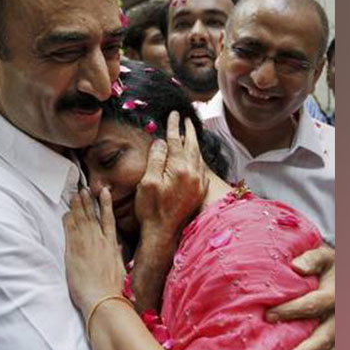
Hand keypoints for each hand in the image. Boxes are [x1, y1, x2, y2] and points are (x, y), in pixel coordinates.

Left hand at [63, 188, 124, 315]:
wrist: (102, 298)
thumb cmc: (111, 288)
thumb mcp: (119, 269)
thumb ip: (117, 255)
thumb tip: (118, 248)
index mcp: (111, 244)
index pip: (108, 218)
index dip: (106, 203)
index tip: (104, 192)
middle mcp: (99, 240)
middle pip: (93, 214)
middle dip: (88, 200)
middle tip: (85, 188)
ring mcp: (86, 243)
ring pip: (81, 218)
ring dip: (78, 205)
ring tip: (76, 194)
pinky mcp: (74, 250)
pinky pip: (70, 229)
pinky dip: (68, 219)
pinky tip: (66, 212)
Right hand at [134, 111, 207, 242]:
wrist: (163, 235)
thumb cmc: (151, 210)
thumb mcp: (147, 182)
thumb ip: (156, 159)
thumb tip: (161, 141)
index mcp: (180, 170)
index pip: (176, 141)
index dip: (174, 126)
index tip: (174, 114)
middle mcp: (193, 175)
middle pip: (192, 145)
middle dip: (188, 130)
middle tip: (187, 118)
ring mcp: (198, 184)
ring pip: (199, 156)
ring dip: (195, 142)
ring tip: (192, 132)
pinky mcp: (199, 192)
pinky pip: (201, 168)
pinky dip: (198, 157)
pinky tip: (195, 155)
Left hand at [266, 245, 334, 349]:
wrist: (348, 275)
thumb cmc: (328, 266)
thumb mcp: (323, 256)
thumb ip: (311, 259)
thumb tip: (296, 266)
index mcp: (335, 294)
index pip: (313, 305)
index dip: (290, 310)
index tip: (268, 315)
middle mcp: (341, 316)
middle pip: (323, 337)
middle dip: (301, 349)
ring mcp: (341, 331)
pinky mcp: (339, 341)